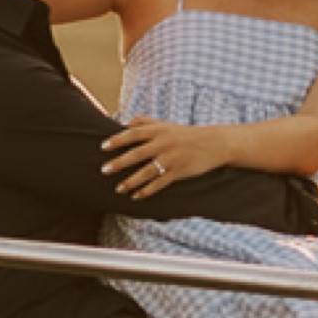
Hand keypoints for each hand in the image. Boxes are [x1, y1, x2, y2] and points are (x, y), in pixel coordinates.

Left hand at [101, 117, 232, 195]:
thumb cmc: (186, 133)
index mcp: (159, 130)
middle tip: (104, 170)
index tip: (103, 147)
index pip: (134, 134)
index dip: (117, 140)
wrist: (214, 143)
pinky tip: (136, 196)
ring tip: (118, 188)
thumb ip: (145, 121)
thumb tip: (124, 123)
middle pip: (137, 153)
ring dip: (131, 181)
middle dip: (119, 162)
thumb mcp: (166, 124)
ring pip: (147, 171)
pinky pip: (160, 183)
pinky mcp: (179, 172)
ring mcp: (172, 158)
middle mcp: (164, 143)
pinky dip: (147, 190)